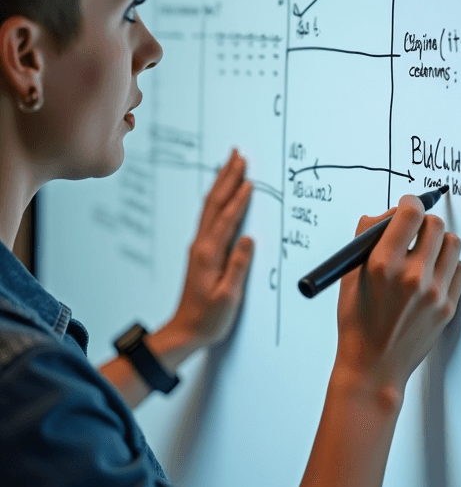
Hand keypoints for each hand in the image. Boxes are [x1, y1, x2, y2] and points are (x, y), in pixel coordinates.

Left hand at [171, 149, 253, 347]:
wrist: (184, 331)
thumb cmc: (208, 319)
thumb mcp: (228, 296)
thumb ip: (238, 266)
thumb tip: (248, 239)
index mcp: (208, 254)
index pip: (227, 219)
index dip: (239, 198)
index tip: (250, 179)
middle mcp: (200, 246)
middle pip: (214, 203)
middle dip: (227, 178)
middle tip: (238, 155)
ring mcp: (198, 248)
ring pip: (209, 207)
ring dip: (220, 184)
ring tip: (230, 165)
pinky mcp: (200, 252)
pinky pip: (208, 217)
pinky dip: (217, 200)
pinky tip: (220, 195)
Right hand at [335, 194, 460, 398]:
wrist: (373, 367)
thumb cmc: (357, 321)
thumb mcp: (350, 275)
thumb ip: (366, 238)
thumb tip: (385, 214)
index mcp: (383, 264)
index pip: (410, 214)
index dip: (410, 202)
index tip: (408, 204)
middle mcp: (412, 276)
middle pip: (435, 224)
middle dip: (424, 221)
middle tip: (415, 230)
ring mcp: (433, 293)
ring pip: (453, 243)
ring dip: (440, 241)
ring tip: (426, 252)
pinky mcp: (447, 307)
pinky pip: (460, 268)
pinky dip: (449, 265)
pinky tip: (433, 273)